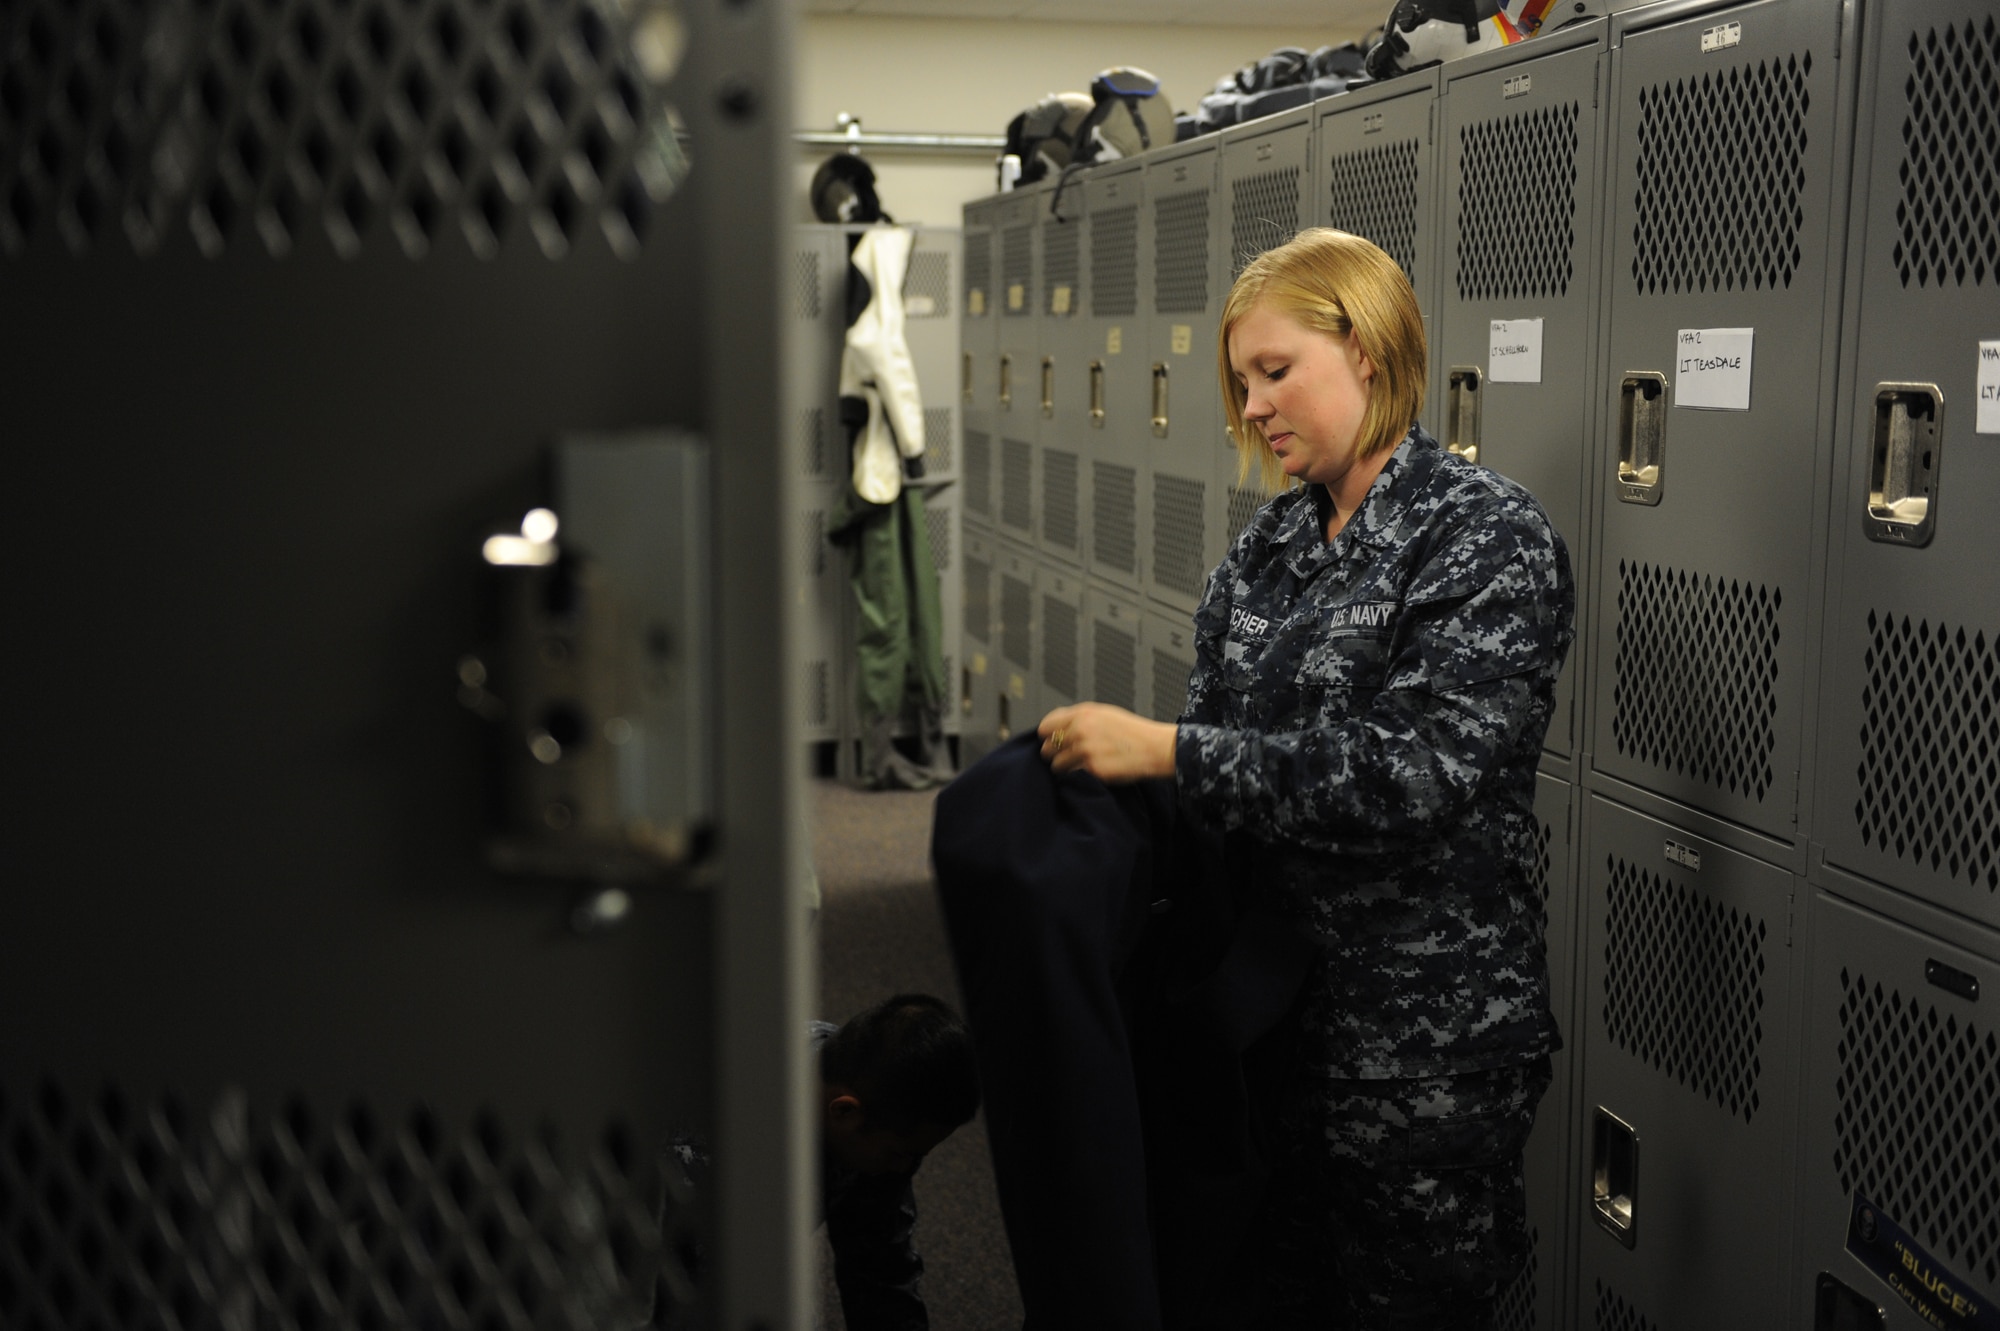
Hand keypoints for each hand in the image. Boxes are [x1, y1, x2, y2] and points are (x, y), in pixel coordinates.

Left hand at [1037, 703, 1176, 783]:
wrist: (1154, 748)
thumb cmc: (1132, 733)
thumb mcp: (1105, 715)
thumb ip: (1080, 718)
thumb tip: (1056, 727)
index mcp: (1083, 714)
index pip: (1046, 726)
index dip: (1046, 736)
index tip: (1050, 742)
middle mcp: (1080, 730)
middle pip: (1047, 747)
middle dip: (1054, 754)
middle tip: (1065, 757)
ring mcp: (1085, 750)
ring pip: (1057, 764)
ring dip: (1064, 768)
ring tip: (1079, 767)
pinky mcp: (1091, 769)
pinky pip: (1072, 777)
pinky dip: (1078, 777)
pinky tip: (1091, 773)